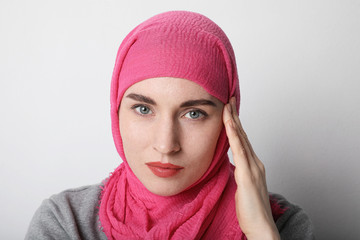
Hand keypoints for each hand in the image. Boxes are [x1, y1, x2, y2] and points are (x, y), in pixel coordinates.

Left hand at [223, 97, 279, 239]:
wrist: (261, 226)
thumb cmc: (251, 209)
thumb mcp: (242, 185)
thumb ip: (239, 172)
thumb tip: (232, 165)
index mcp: (252, 165)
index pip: (242, 140)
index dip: (235, 123)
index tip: (229, 109)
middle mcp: (255, 163)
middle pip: (243, 134)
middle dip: (235, 116)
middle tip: (229, 99)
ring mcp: (253, 168)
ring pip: (242, 139)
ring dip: (234, 121)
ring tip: (227, 105)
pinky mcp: (248, 176)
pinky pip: (240, 151)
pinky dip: (233, 136)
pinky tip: (228, 125)